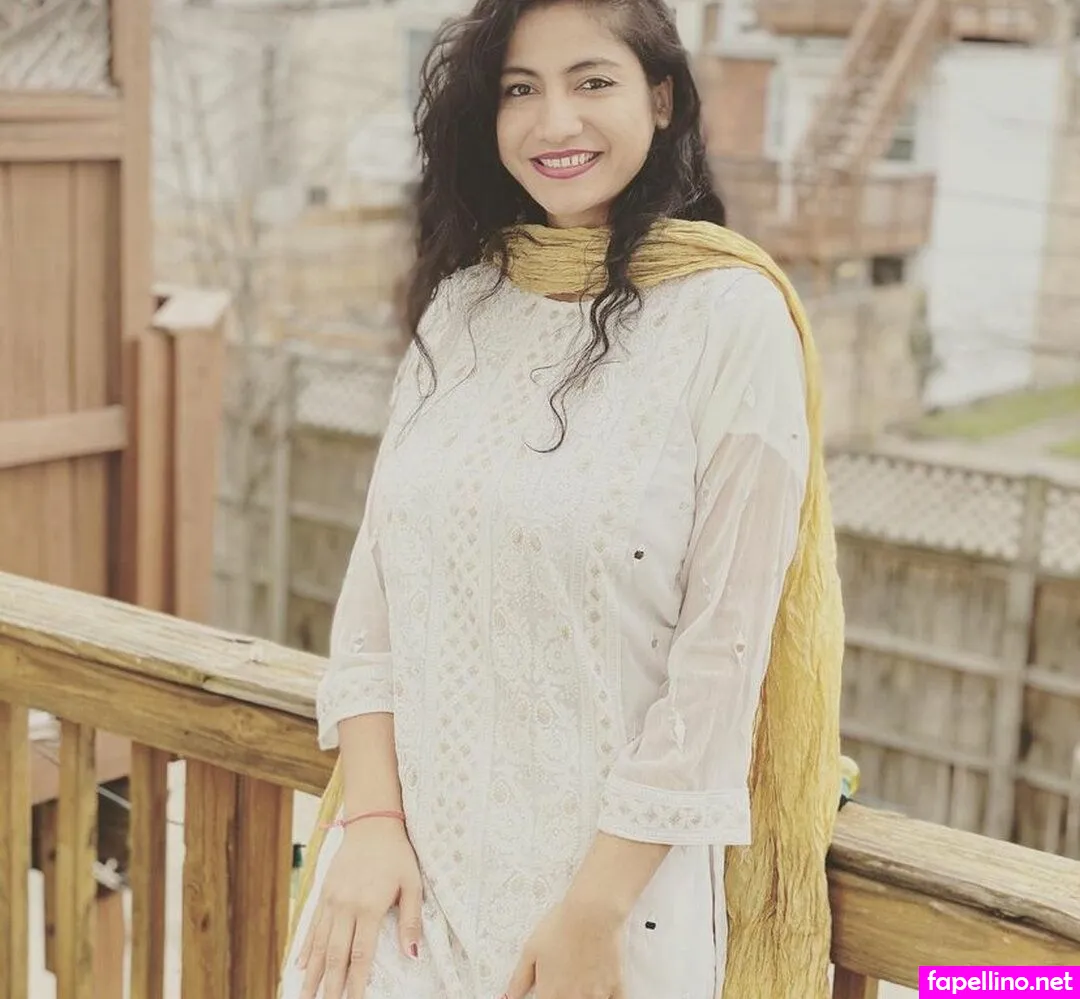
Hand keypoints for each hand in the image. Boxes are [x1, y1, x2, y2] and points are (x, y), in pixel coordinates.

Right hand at [297, 819, 422, 998]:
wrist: (372, 822)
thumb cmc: (397, 854)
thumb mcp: (413, 883)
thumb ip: (412, 920)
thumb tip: (411, 955)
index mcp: (369, 907)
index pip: (361, 956)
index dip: (357, 984)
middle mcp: (345, 907)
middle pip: (335, 956)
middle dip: (329, 987)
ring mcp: (331, 901)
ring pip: (318, 945)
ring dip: (311, 974)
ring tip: (304, 997)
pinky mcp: (324, 893)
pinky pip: (313, 926)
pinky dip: (305, 948)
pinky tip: (299, 966)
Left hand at [503, 896, 624, 998]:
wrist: (591, 912)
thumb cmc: (560, 926)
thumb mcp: (530, 950)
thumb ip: (519, 980)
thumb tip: (508, 998)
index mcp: (551, 994)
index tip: (547, 993)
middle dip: (563, 997)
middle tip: (563, 985)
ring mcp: (596, 996)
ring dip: (583, 998)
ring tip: (579, 985)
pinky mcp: (615, 987)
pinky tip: (600, 994)